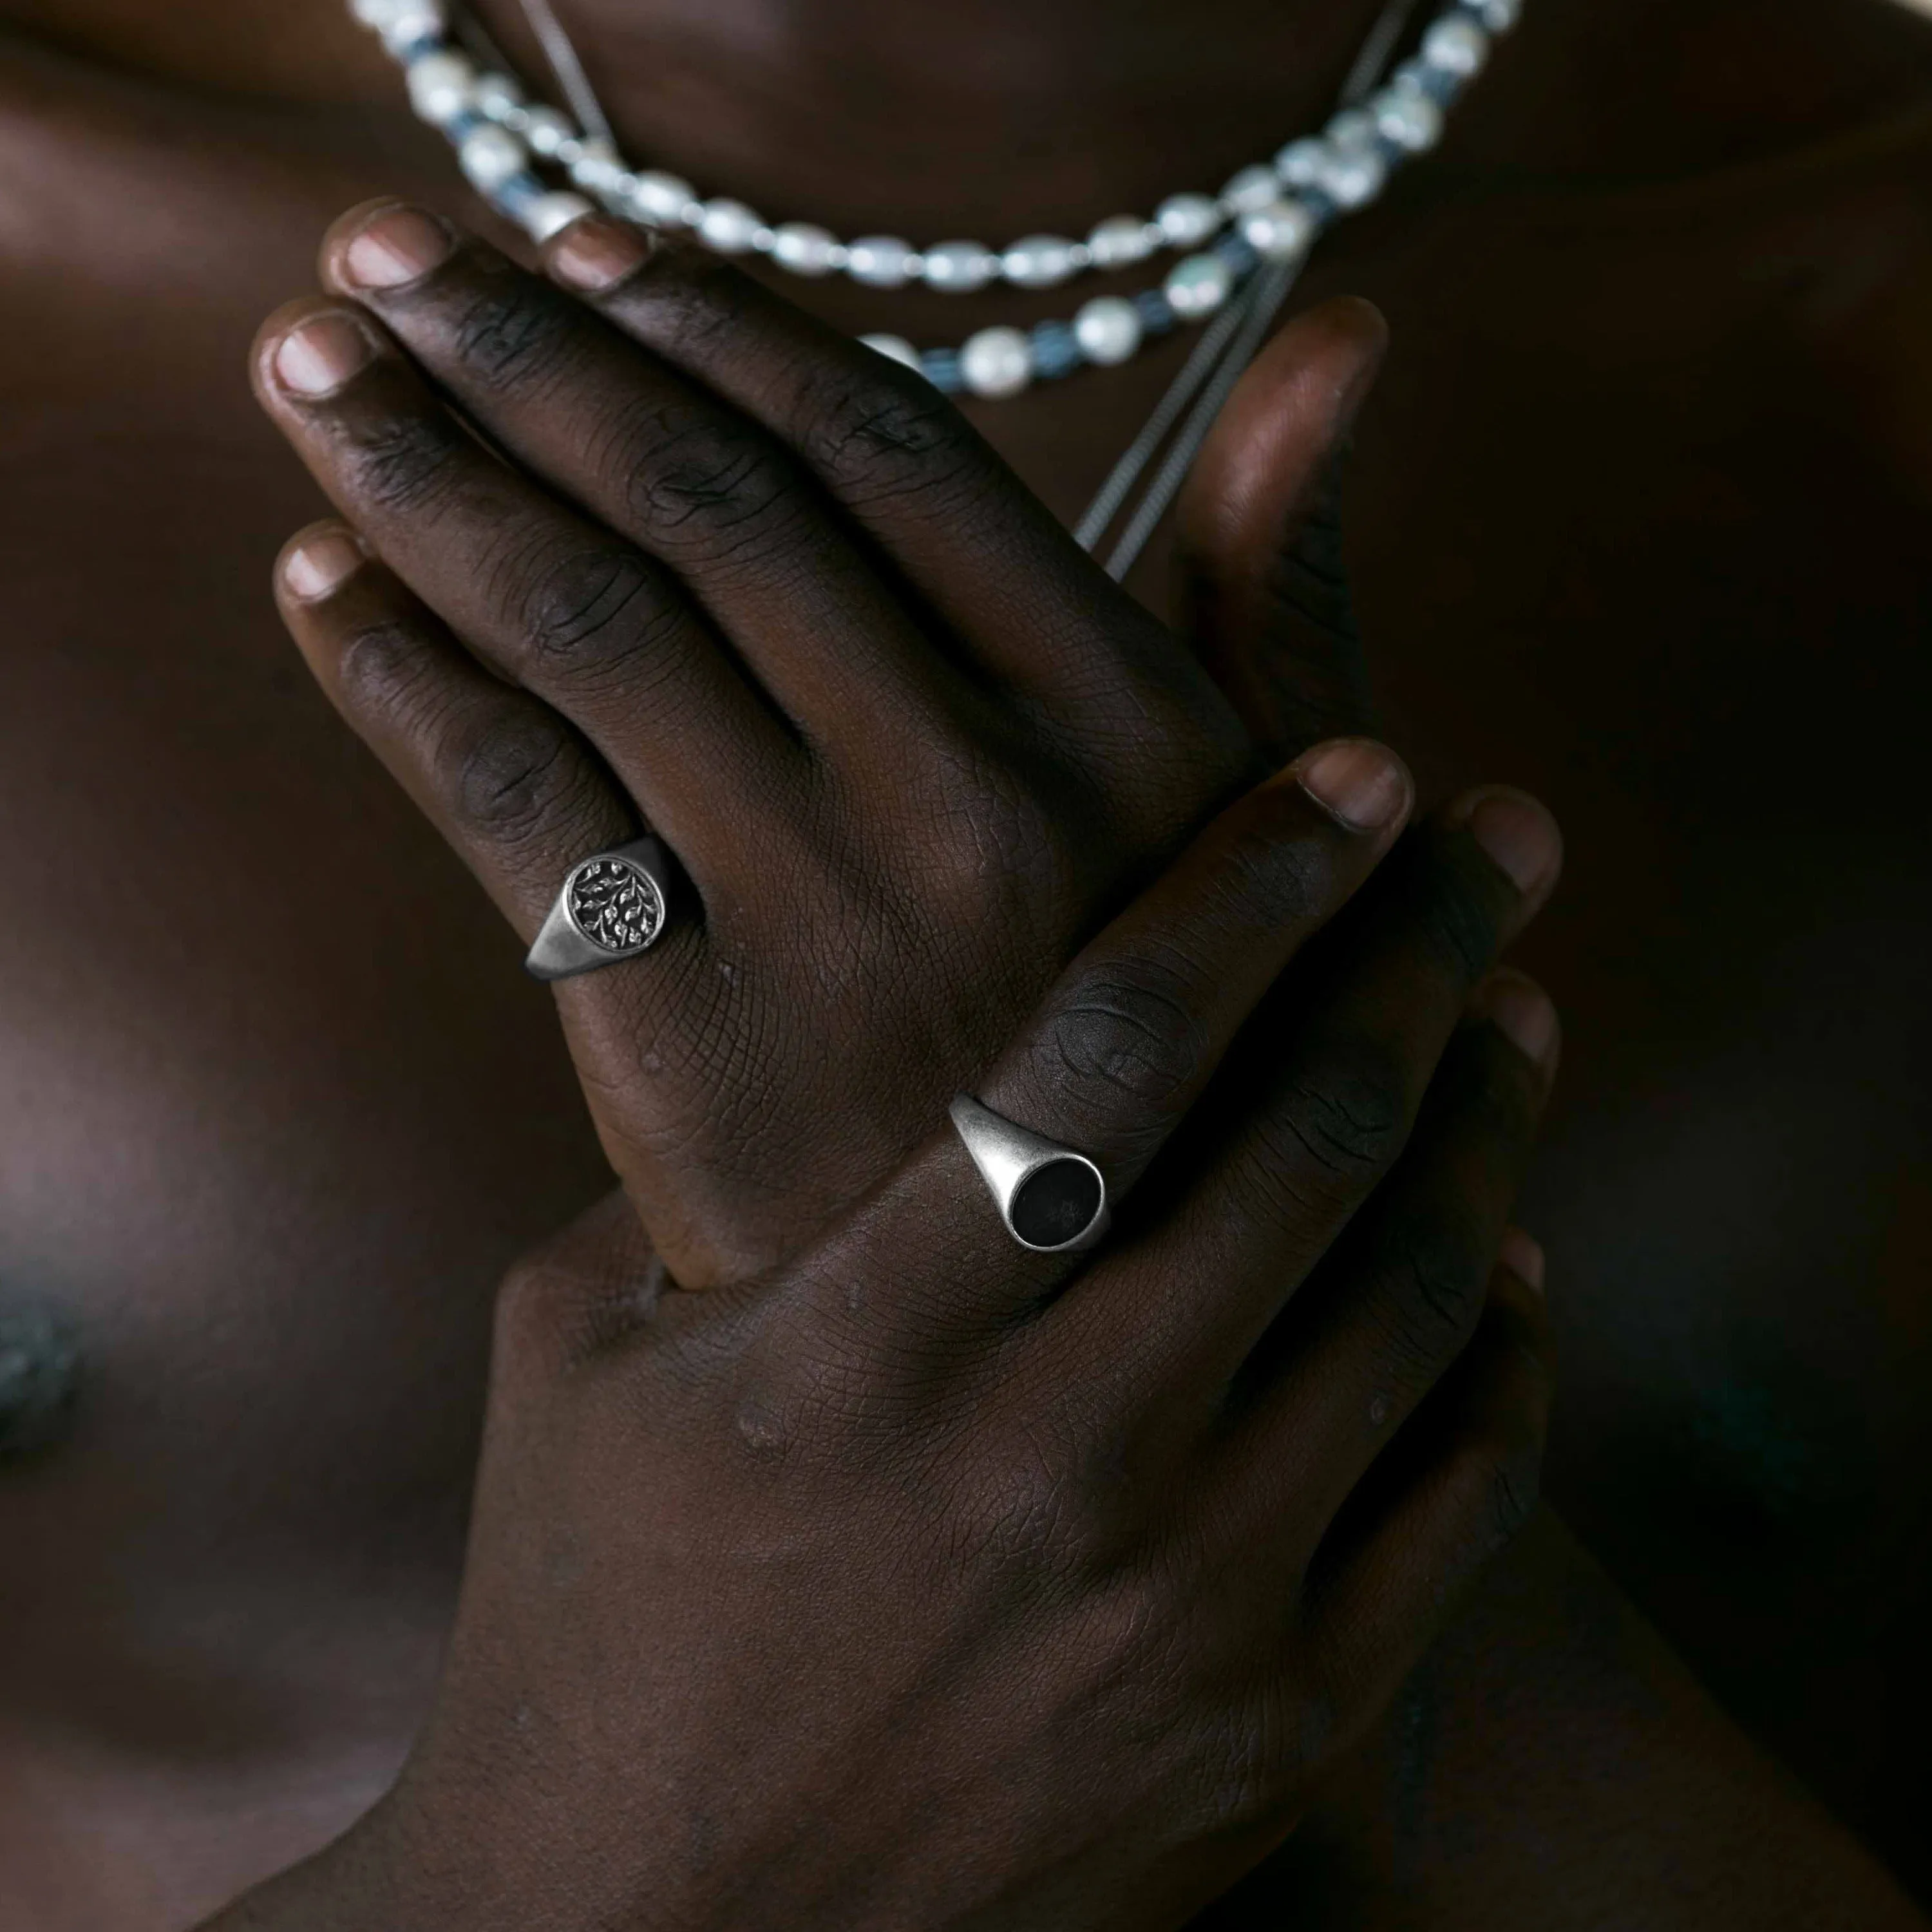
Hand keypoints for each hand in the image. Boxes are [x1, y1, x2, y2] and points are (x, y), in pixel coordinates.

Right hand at [208, 749, 1557, 1931]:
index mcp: (867, 1349)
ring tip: (1515, 1011)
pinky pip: (1458, 1493)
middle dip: (1420, 954)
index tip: (1351, 778)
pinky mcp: (1272, 1727)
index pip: (1111, 1051)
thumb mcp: (572, 1364)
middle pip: (1307, 1143)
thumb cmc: (580, 1628)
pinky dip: (1505, 1350)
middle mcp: (1057, 1465)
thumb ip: (693, 1171)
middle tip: (1496, 845)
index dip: (1250, 887)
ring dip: (1484, 1125)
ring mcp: (1193, 1608)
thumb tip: (813, 1011)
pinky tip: (1510, 1256)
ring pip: (1414, 1298)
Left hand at [251, 201, 1393, 1286]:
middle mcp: (987, 803)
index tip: (587, 251)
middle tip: (391, 254)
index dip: (720, 320)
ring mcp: (834, 926)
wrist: (1076, 1349)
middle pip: (713, 498)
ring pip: (586, 619)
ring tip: (314, 363)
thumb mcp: (1264, 826)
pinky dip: (393, 671)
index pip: (897, 449)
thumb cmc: (1178, 1057)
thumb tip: (1345, 335)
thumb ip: (1278, 576)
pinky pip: (507, 801)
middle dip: (526, 346)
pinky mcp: (693, 1051)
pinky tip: (319, 582)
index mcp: (1134, 727)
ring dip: (423, 464)